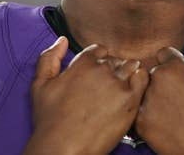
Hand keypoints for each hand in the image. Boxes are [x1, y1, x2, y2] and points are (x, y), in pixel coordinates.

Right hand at [24, 37, 148, 154]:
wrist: (63, 149)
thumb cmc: (50, 121)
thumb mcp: (39, 85)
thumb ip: (49, 58)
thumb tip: (63, 40)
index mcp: (82, 63)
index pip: (100, 50)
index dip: (99, 62)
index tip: (96, 77)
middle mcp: (101, 69)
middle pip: (115, 59)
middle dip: (112, 71)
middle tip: (107, 89)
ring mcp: (117, 84)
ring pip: (130, 67)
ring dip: (127, 76)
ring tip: (118, 93)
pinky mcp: (130, 100)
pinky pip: (143, 79)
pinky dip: (140, 82)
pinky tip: (131, 95)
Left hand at [135, 34, 183, 154]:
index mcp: (175, 66)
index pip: (164, 55)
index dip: (172, 67)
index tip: (178, 81)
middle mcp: (157, 78)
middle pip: (151, 71)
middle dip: (159, 81)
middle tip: (174, 99)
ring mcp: (146, 99)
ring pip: (141, 90)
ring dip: (149, 97)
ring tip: (167, 112)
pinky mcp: (139, 119)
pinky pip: (135, 110)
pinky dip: (143, 115)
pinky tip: (159, 122)